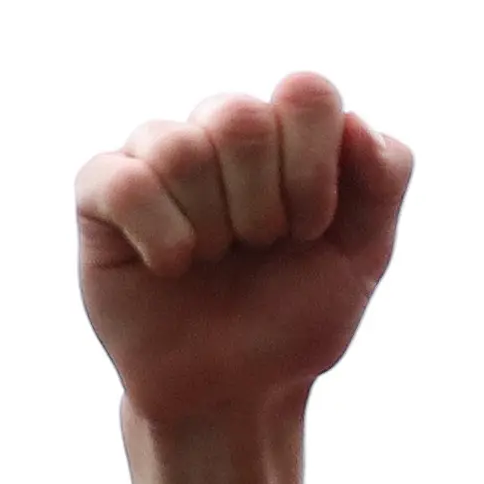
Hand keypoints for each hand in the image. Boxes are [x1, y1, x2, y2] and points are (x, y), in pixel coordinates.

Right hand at [77, 74, 415, 429]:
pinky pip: (126, 181)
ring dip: (214, 228)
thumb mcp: (362, 257)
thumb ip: (383, 181)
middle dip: (265, 205)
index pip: (307, 93)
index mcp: (285, 135)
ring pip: (181, 148)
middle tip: (260, 248)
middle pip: (240, 117)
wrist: (236, 390)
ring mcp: (156, 154)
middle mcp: (218, 131)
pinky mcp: (100, 190)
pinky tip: (170, 267)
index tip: (313, 229)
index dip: (315, 171)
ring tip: (214, 260)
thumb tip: (355, 123)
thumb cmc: (295, 317)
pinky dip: (162, 237)